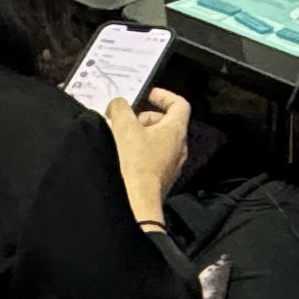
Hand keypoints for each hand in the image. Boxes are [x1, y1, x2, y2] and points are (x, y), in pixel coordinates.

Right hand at [104, 88, 191, 225]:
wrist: (138, 202)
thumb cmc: (136, 165)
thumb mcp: (123, 127)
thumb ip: (120, 108)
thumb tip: (118, 105)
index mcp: (176, 130)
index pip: (179, 104)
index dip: (164, 95)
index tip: (147, 95)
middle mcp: (179, 147)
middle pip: (168, 122)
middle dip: (147, 117)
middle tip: (128, 119)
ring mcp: (172, 165)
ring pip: (160, 141)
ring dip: (142, 135)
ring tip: (122, 137)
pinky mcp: (162, 179)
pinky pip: (155, 158)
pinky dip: (142, 152)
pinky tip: (124, 156)